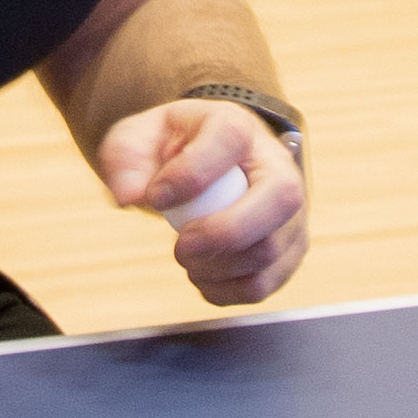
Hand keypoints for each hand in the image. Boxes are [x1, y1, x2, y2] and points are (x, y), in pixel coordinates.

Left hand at [98, 101, 305, 307]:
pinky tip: (201, 273)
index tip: (155, 197)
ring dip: (217, 267)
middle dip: (224, 232)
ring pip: (271, 250)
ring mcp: (290, 211)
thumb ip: (126, 160)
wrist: (208, 168)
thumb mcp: (140, 139)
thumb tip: (129, 195)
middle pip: (281, 198)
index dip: (192, 173)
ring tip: (186, 256)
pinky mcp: (288, 250)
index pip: (231, 138)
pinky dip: (224, 290)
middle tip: (181, 245)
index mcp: (238, 127)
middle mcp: (278, 165)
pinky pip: (265, 284)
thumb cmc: (174, 152)